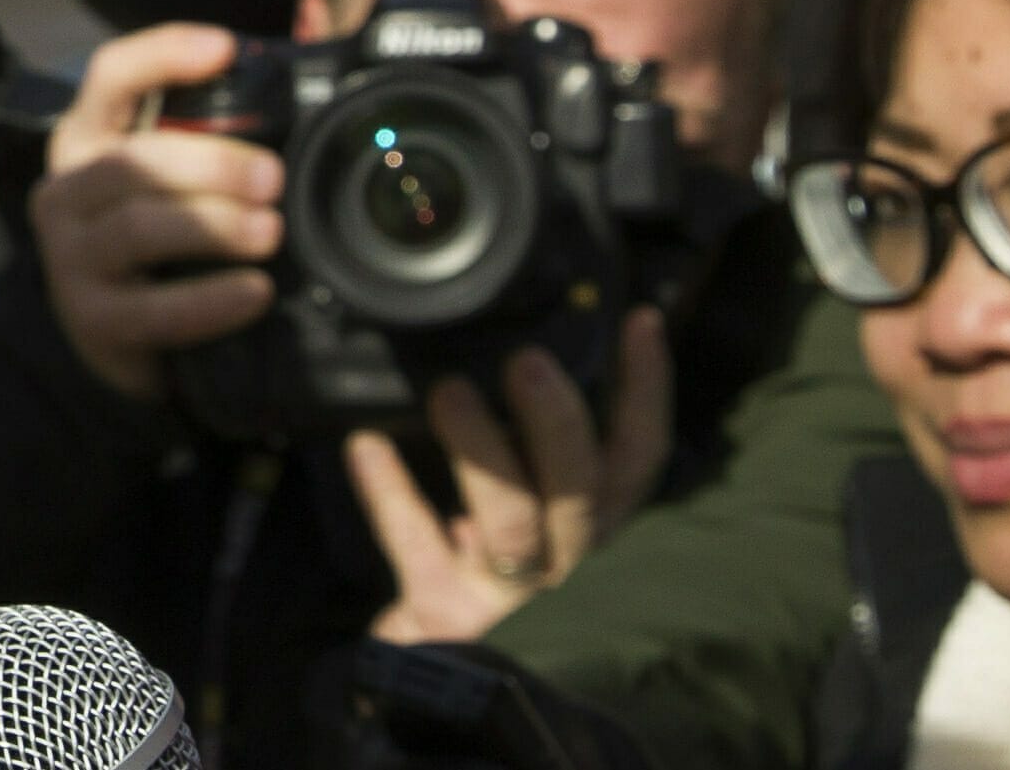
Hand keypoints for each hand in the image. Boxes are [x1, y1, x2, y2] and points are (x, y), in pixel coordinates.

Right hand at [27, 24, 283, 402]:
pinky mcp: (92, 318)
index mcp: (90, 137)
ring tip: (271, 232)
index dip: (163, 55)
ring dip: (211, 227)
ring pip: (137, 227)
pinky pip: (151, 308)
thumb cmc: (166, 234)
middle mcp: (67, 189)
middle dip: (209, 164)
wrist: (123, 335)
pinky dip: (208, 301)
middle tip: (274, 178)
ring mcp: (71, 256)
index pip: (110, 75)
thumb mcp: (189, 166)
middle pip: (131, 160)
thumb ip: (250, 95)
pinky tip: (253, 293)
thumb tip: (313, 15)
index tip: (226, 49)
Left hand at [345, 310, 674, 644]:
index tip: (638, 320)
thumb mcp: (528, 519)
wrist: (457, 689)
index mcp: (591, 529)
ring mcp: (510, 596)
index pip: (636, 458)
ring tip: (448, 392)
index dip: (645, 392)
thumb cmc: (494, 578)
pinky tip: (365, 444)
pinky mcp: (449, 614)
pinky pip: (419, 548)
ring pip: (512, 525)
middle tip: (526, 361)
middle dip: (558, 424)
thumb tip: (532, 365)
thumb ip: (532, 461)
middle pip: (582, 491)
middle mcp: (567, 563)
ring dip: (483, 455)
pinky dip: (391, 492)